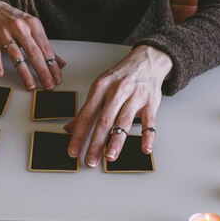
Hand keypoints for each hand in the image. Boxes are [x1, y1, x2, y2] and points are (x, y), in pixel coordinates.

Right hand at [0, 1, 65, 89]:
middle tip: (48, 84)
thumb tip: (60, 63)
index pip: (45, 48)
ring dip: (24, 72)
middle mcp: (20, 28)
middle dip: (43, 71)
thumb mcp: (34, 29)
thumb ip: (46, 46)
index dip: (52, 65)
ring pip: (16, 55)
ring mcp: (5, 34)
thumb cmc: (17, 21)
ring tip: (31, 85)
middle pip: (33, 53)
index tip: (57, 77)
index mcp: (33, 24)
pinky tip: (0, 73)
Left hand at [64, 45, 172, 166]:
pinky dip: (148, 136)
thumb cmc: (121, 76)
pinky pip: (150, 122)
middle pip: (104, 121)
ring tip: (110, 156)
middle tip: (90, 160)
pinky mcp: (151, 103)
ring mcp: (135, 97)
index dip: (78, 134)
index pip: (86, 115)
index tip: (73, 151)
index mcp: (100, 88)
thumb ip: (86, 110)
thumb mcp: (100, 87)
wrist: (147, 60)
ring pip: (124, 122)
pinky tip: (144, 149)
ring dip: (117, 141)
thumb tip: (69, 128)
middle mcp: (117, 92)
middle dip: (96, 143)